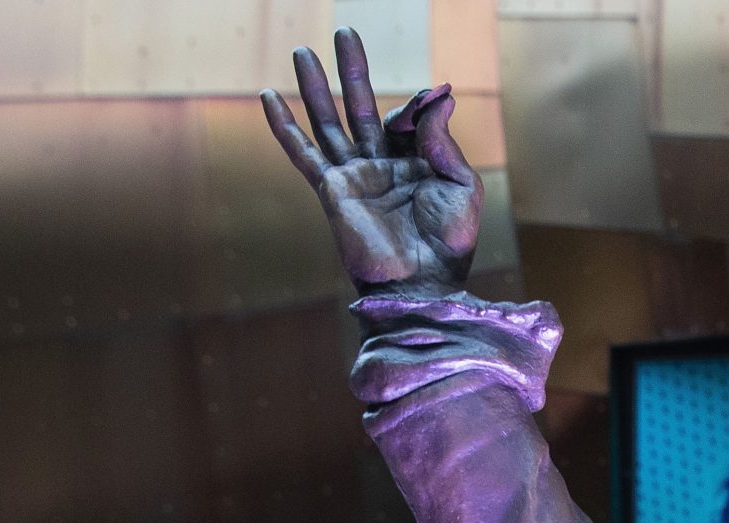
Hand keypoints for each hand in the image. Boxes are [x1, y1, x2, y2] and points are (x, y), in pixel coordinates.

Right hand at [262, 28, 479, 293]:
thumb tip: (437, 93)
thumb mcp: (459, 185)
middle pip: (360, 106)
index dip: (415, 106)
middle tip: (344, 32)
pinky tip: (269, 97)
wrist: (422, 284)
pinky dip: (284, 126)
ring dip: (315, 87)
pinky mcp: (331, 191)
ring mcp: (353, 176)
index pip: (405, 119)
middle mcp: (381, 165)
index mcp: (414, 163)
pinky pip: (303, 153)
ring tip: (303, 52)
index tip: (428, 99)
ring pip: (329, 121)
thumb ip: (441, 140)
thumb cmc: (448, 243)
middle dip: (352, 69)